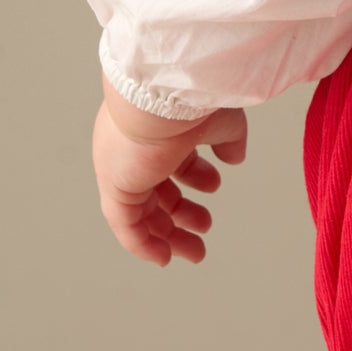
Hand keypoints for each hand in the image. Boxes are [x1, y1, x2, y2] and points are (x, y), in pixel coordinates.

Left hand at [93, 73, 247, 266]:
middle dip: (182, 213)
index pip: (172, 160)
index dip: (194, 177)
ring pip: (143, 212)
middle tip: (205, 227)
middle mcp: (133, 151)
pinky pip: (126, 225)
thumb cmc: (192, 98)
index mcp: (157, 129)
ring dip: (168, 234)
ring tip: (195, 251)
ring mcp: (122, 170)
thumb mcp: (222, 120)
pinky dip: (143, 244)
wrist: (164, 92)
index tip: (214, 186)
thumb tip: (235, 158)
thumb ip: (229, 139)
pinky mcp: (116, 188)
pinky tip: (163, 258)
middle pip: (157, 190)